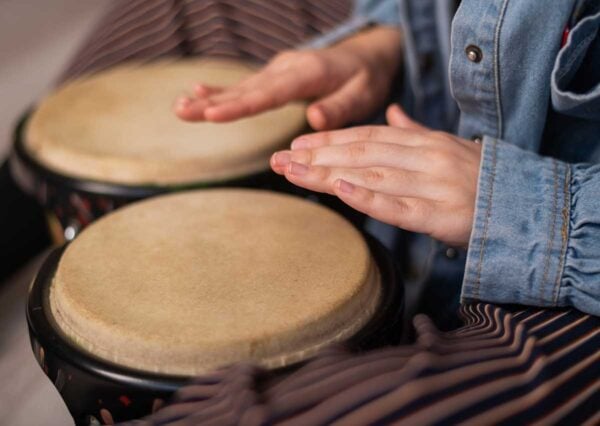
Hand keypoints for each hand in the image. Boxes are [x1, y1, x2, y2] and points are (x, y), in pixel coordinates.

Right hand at [174, 27, 402, 129]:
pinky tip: (197, 91)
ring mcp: (279, 70)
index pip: (269, 94)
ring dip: (209, 98)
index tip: (211, 113)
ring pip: (241, 87)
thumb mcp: (364, 94)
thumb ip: (340, 108)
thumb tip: (313, 118)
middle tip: (180, 111)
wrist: (367, 56)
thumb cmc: (367, 78)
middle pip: (246, 90)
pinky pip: (246, 86)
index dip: (239, 106)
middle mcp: (287, 68)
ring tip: (179, 106)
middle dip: (212, 102)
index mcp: (308, 73)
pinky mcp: (275, 76)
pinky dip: (222, 90)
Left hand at [270, 104, 481, 246]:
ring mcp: (433, 184)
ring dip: (328, 174)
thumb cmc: (484, 180)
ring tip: (292, 172)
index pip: (367, 137)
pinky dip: (368, 197)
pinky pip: (399, 206)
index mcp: (425, 142)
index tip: (297, 145)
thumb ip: (416, 131)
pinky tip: (339, 189)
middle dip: (317, 156)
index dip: (330, 140)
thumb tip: (390, 111)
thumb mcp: (449, 148)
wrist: (528, 209)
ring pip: (371, 176)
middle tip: (278, 160)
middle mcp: (426, 158)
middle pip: (361, 154)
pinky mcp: (442, 215)